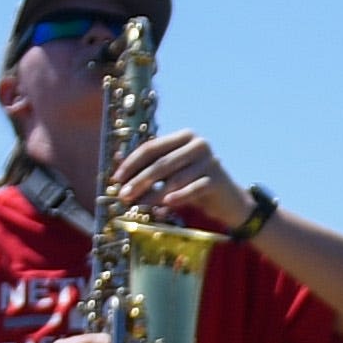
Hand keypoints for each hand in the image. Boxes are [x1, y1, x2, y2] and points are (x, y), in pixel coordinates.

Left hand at [124, 130, 250, 237]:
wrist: (226, 199)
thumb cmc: (192, 183)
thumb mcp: (170, 172)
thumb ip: (148, 165)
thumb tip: (116, 158)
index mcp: (183, 137)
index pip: (151, 147)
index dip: (131, 163)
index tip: (116, 180)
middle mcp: (198, 144)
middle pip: (162, 162)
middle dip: (139, 181)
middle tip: (124, 196)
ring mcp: (210, 161)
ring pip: (175, 178)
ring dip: (154, 194)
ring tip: (139, 205)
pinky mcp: (217, 179)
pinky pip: (193, 189)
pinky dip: (177, 198)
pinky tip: (164, 206)